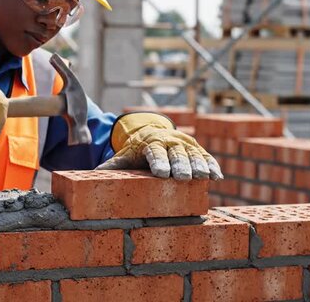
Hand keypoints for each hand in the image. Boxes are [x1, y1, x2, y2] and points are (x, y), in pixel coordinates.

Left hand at [96, 113, 222, 179]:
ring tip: (203, 177)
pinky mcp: (196, 149)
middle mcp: (169, 141)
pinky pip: (205, 157)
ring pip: (193, 155)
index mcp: (151, 143)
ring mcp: (184, 144)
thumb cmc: (137, 150)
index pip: (155, 153)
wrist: (152, 132)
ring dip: (198, 166)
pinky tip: (216, 177)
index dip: (158, 162)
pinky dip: (212, 166)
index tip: (161, 174)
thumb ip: (112, 166)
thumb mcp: (124, 156)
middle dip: (180, 165)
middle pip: (176, 154)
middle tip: (182, 178)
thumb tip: (93, 175)